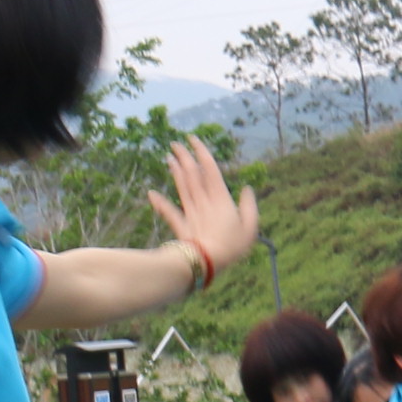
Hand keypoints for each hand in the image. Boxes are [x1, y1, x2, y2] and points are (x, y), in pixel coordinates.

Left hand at [145, 136, 260, 277]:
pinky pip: (169, 213)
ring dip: (175, 172)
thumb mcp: (250, 227)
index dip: (200, 152)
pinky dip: (160, 203)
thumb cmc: (232, 246)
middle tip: (175, 143)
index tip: (192, 138)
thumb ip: (248, 207)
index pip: (209, 169)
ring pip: (181, 187)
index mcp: (220, 199)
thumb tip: (247, 189)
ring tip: (168, 158)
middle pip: (192, 174)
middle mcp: (203, 202)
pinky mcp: (181, 227)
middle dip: (184, 157)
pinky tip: (151, 194)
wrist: (206, 263)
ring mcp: (190, 213)